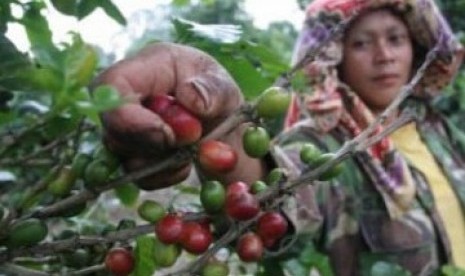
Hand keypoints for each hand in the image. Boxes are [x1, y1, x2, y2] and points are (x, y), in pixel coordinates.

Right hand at [93, 42, 242, 188]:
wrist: (221, 123)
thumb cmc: (218, 94)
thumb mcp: (225, 87)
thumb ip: (214, 90)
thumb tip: (193, 101)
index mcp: (146, 67)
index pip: (111, 86)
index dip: (128, 117)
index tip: (166, 136)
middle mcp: (126, 97)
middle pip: (113, 129)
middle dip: (153, 146)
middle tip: (191, 142)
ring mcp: (125, 128)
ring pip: (124, 156)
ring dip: (164, 161)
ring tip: (193, 148)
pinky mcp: (131, 154)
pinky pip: (139, 175)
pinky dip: (166, 175)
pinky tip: (185, 162)